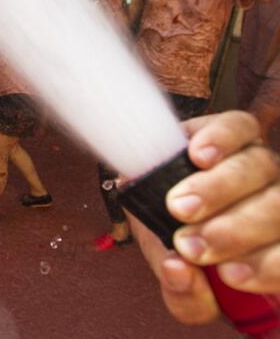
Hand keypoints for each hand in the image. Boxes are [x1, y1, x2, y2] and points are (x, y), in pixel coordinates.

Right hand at [134, 111, 279, 324]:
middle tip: (191, 245)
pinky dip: (221, 140)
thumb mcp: (181, 284)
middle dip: (234, 232)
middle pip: (276, 208)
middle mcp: (277, 202)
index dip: (269, 266)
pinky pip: (239, 126)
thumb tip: (177, 268)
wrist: (154, 203)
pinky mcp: (236, 131)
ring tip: (179, 207)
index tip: (227, 275)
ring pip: (258, 168)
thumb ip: (184, 296)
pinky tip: (197, 156)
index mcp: (275, 244)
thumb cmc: (178, 246)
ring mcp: (260, 162)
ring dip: (217, 190)